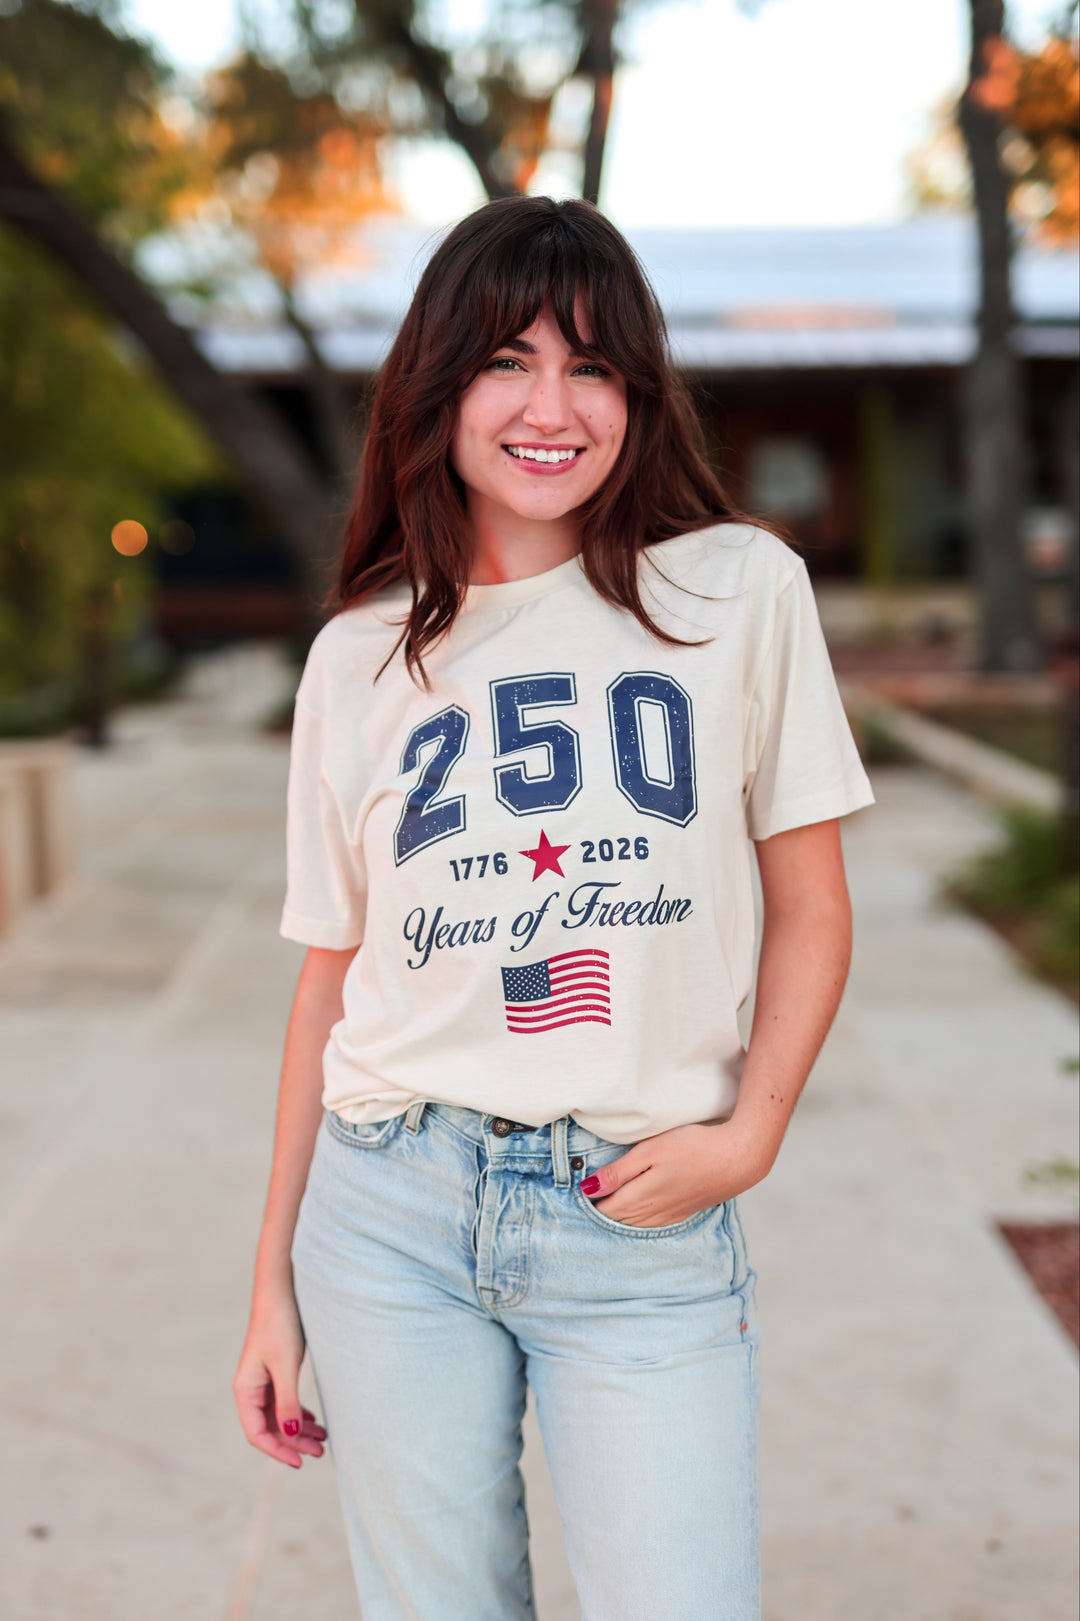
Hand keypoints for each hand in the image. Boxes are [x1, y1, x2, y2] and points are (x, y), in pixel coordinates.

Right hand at [233, 1284, 326, 1468]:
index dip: (278, 1451)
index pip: (257, 1434)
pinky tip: (313, 1419)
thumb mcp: (286, 1366)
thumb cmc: (281, 1325)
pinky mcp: (274, 1370)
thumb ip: (288, 1403)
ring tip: (324, 1439)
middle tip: (321, 1452)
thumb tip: (291, 1437)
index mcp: (245, 1390)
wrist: (281, 1289)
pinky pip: (283, 1401)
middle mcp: (250, 1388)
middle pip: (269, 1428)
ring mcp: (262, 1379)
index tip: (301, 1462)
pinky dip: (298, 1413)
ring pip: (279, 1416)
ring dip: (299, 1429)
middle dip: (294, 1442)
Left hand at [582, 1119, 776, 1227]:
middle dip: (601, 1211)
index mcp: (640, 1198)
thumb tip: (588, 1189)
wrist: (737, 1158)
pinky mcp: (684, 1211)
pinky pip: (654, 1224)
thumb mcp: (650, 1151)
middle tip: (587, 1200)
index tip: (578, 1192)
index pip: (604, 1208)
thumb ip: (618, 1172)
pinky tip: (639, 1214)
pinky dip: (639, 1220)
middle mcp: (653, 1212)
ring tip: (607, 1205)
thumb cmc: (693, 1147)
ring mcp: (670, 1215)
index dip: (589, 1202)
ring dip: (620, 1217)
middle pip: (618, 1219)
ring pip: (635, 1224)